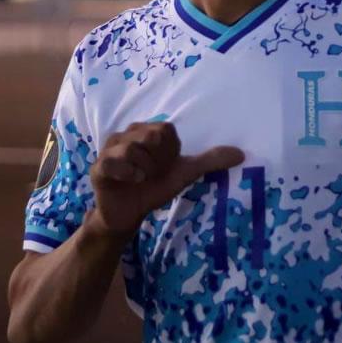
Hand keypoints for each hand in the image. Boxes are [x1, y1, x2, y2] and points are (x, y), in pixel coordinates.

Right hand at [88, 121, 243, 237]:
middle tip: (151, 173)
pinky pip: (113, 162)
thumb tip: (242, 154)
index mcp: (148, 130)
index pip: (166, 131)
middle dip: (157, 161)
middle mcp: (128, 133)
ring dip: (143, 170)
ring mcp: (110, 148)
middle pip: (151, 136)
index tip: (165, 166)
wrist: (130, 212)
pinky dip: (127, 174)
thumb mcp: (186, 173)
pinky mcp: (99, 166)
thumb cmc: (156, 187)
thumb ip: (211, 161)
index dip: (170, 153)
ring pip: (133, 149)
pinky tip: (130, 182)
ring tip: (140, 179)